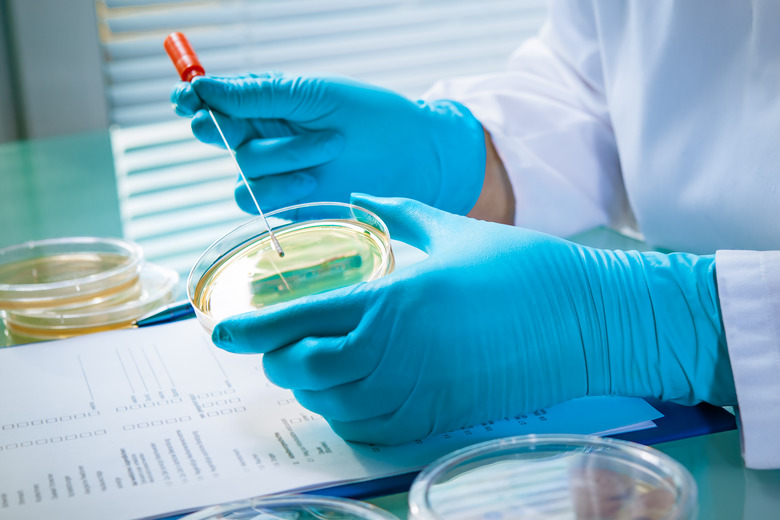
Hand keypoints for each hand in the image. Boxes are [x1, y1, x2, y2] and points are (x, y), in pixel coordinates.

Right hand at [171, 74, 485, 214]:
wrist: (417, 158)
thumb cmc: (371, 116)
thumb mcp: (313, 95)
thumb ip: (257, 95)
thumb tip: (201, 86)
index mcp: (270, 103)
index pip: (216, 103)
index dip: (195, 101)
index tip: (185, 100)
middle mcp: (268, 138)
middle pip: (220, 137)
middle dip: (228, 131)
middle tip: (237, 125)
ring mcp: (278, 175)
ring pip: (243, 173)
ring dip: (281, 158)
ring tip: (329, 147)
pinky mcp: (290, 207)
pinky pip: (259, 204)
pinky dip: (284, 190)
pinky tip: (316, 181)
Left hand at [211, 195, 735, 444]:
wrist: (585, 320)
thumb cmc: (521, 268)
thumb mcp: (453, 228)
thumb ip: (397, 213)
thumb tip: (359, 201)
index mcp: (394, 299)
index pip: (299, 319)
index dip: (251, 328)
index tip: (222, 330)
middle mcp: (397, 352)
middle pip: (305, 370)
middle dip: (281, 359)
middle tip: (281, 343)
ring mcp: (418, 392)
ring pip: (332, 405)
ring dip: (313, 388)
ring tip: (316, 365)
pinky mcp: (440, 418)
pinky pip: (371, 429)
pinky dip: (348, 413)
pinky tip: (354, 392)